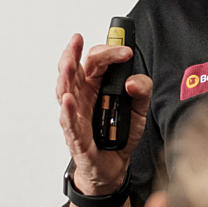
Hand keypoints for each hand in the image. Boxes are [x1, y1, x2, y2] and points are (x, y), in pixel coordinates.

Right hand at [57, 33, 152, 195]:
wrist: (115, 165)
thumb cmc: (119, 134)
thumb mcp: (140, 109)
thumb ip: (143, 90)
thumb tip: (132, 81)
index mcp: (96, 85)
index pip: (96, 61)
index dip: (110, 52)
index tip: (126, 52)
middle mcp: (82, 97)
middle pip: (73, 71)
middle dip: (73, 54)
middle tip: (77, 40)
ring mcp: (76, 116)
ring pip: (65, 92)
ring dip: (66, 77)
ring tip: (69, 64)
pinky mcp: (77, 138)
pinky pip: (70, 123)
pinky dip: (67, 111)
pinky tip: (67, 100)